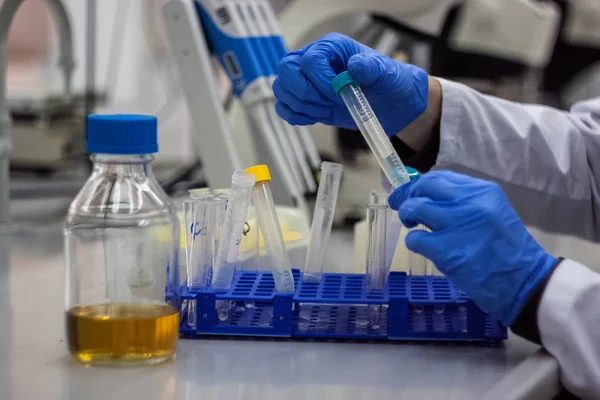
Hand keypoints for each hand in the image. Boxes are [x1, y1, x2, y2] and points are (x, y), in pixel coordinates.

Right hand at [273, 33, 428, 135]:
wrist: (392, 105)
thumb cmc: (391, 84)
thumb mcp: (388, 75)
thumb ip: (373, 69)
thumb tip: (355, 64)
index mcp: (332, 47)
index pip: (310, 60)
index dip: (320, 82)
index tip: (339, 95)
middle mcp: (314, 59)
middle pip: (286, 69)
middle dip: (304, 93)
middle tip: (327, 104)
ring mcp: (307, 80)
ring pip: (282, 89)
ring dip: (302, 105)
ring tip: (326, 110)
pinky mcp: (306, 100)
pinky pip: (284, 107)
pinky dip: (296, 116)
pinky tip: (316, 117)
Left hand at [388, 171, 557, 325]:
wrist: (525, 282)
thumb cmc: (506, 250)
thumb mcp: (491, 213)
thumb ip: (463, 202)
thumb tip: (427, 195)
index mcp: (483, 191)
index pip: (440, 177)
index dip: (420, 185)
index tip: (412, 193)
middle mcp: (470, 203)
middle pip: (425, 187)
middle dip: (408, 196)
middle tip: (404, 208)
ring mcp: (458, 226)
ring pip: (415, 208)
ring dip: (408, 217)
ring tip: (415, 228)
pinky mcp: (447, 251)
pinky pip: (415, 239)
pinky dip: (415, 243)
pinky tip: (427, 249)